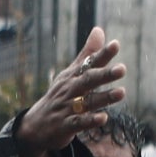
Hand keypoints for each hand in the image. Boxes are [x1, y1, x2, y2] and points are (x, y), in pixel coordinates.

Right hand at [14, 27, 126, 156]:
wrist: (34, 126)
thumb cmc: (58, 97)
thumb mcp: (70, 74)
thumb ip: (87, 55)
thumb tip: (99, 30)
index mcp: (73, 77)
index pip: (89, 63)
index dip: (102, 54)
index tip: (116, 44)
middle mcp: (70, 90)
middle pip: (88, 80)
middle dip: (105, 75)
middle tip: (122, 69)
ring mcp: (67, 108)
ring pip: (87, 102)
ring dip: (104, 97)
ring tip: (121, 92)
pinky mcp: (65, 126)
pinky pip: (78, 123)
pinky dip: (90, 120)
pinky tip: (103, 118)